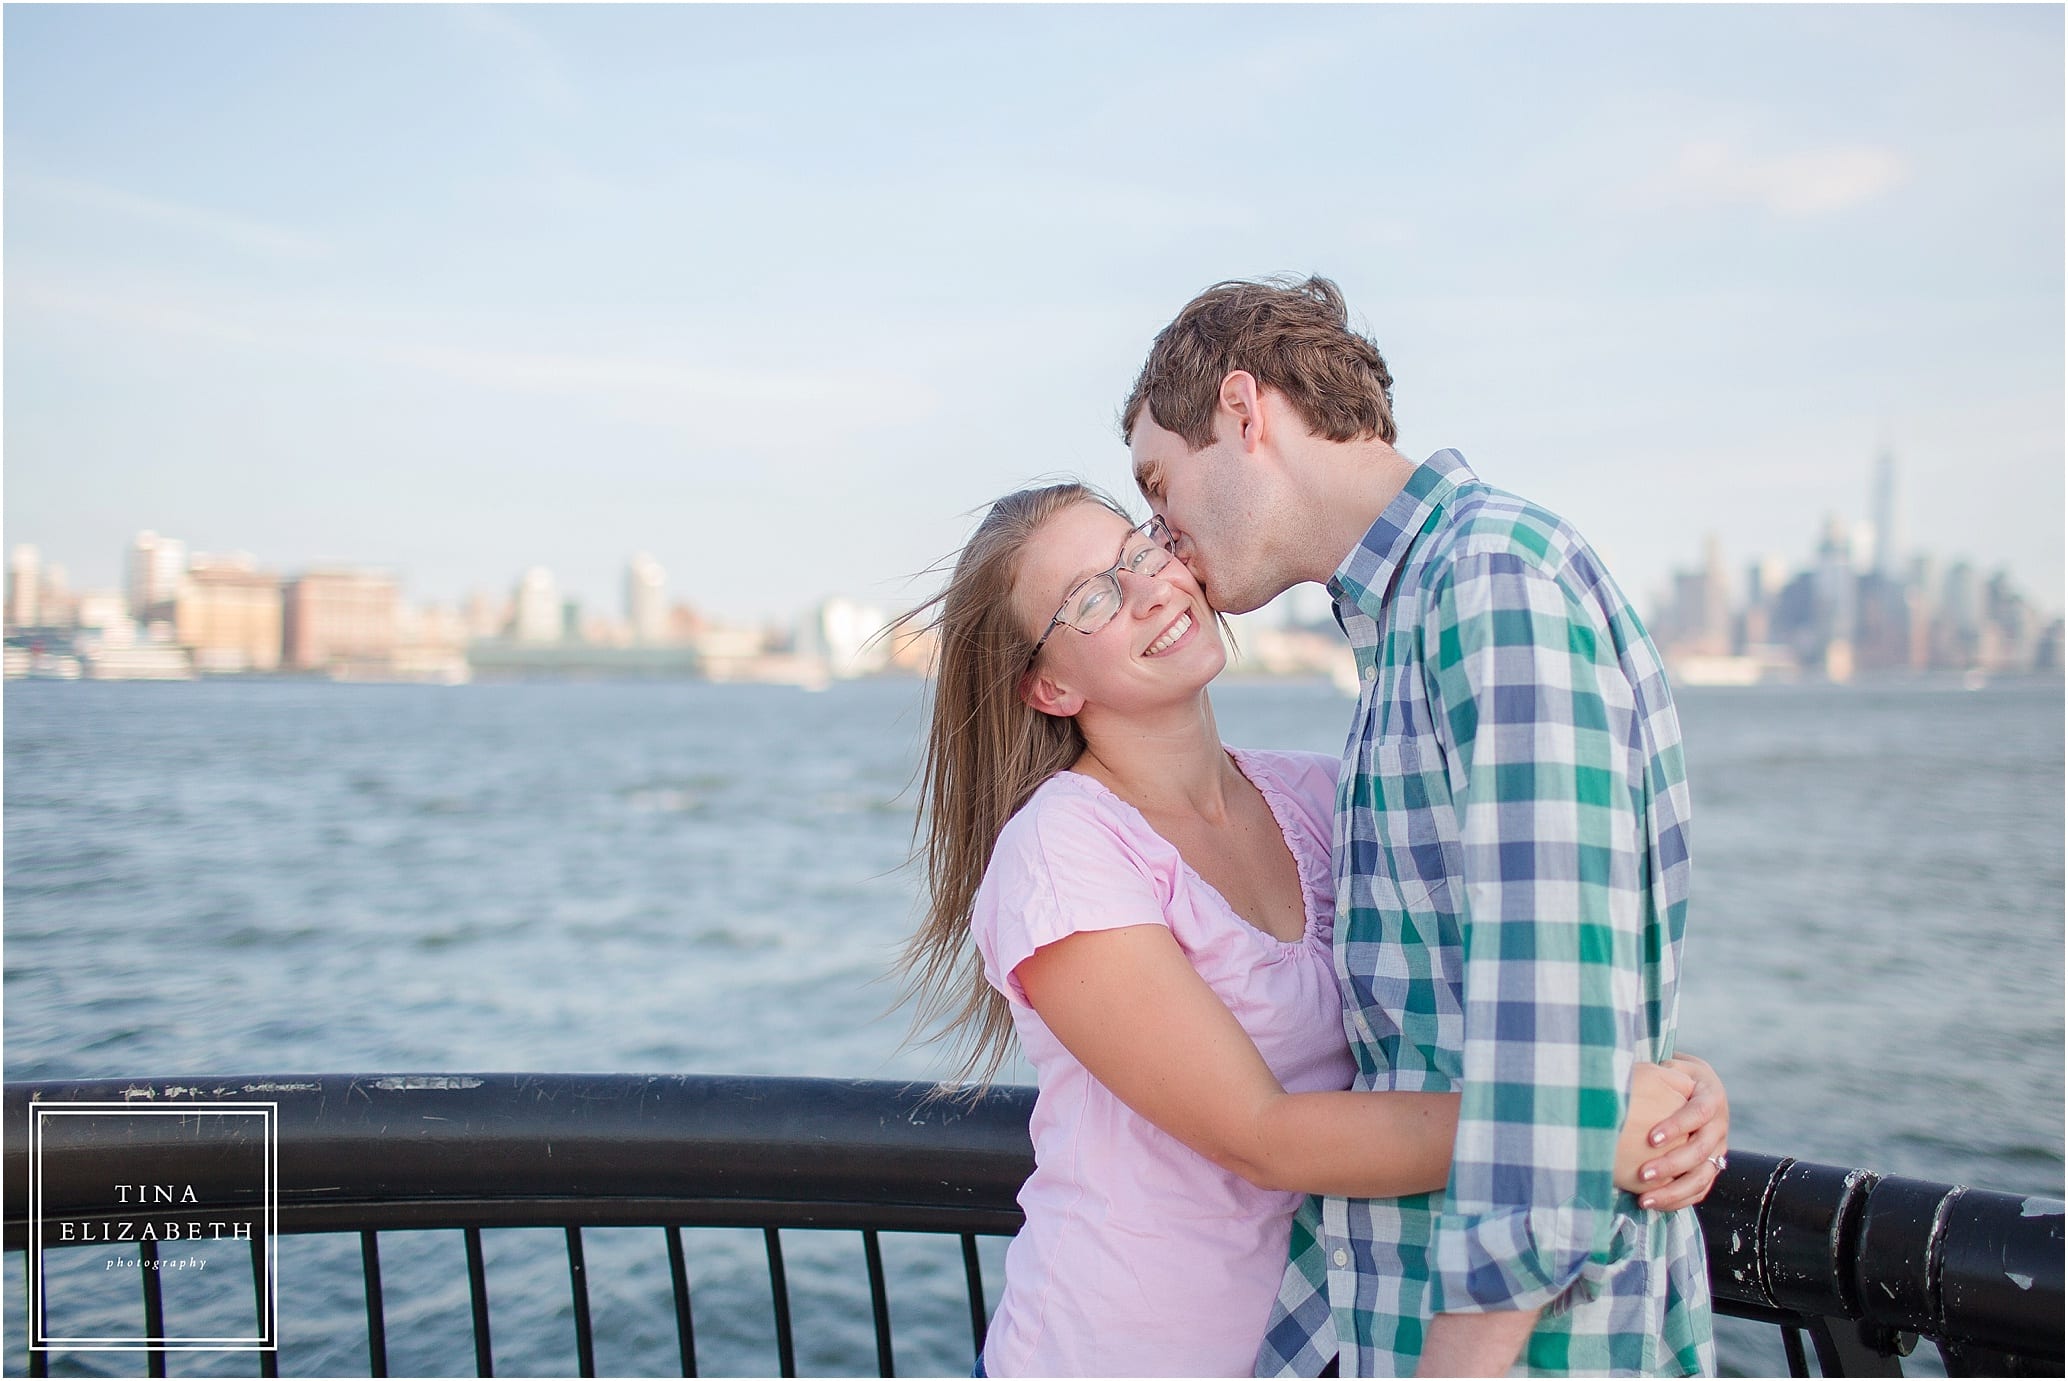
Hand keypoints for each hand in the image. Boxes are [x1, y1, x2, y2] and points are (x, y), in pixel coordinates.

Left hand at [1637, 1052, 1729, 1210]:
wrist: (1697, 1087)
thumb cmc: (1672, 1074)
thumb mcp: (1670, 1067)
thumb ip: (1657, 1071)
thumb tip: (1625, 1074)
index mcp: (1711, 1098)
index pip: (1699, 1113)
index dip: (1677, 1126)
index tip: (1650, 1139)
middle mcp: (1719, 1126)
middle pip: (1701, 1151)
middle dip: (1672, 1164)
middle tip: (1643, 1174)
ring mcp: (1718, 1149)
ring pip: (1703, 1176)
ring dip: (1674, 1191)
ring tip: (1645, 1200)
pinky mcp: (1711, 1167)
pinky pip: (1700, 1189)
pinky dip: (1679, 1200)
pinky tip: (1653, 1204)